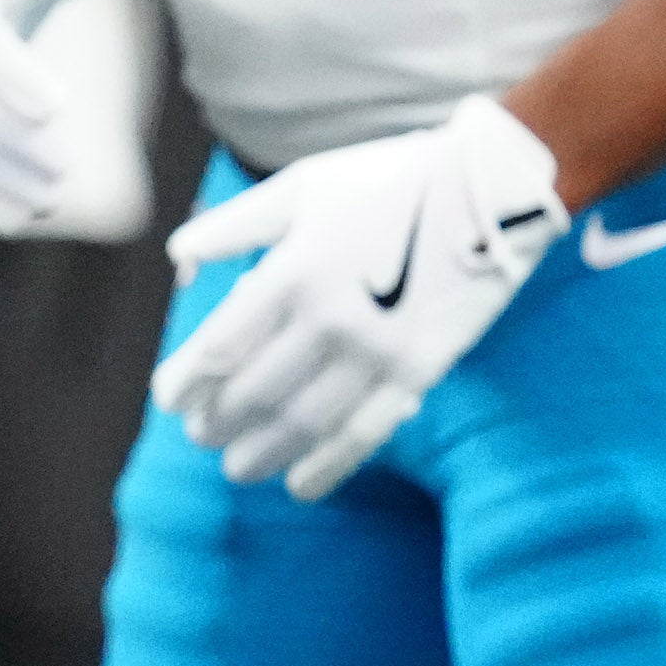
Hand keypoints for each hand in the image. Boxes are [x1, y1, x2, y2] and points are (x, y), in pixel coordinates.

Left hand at [155, 94, 565, 498]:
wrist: (493, 185)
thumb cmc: (387, 181)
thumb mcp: (300, 187)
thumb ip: (232, 228)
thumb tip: (177, 265)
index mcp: (293, 272)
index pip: (218, 351)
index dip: (186, 385)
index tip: (172, 399)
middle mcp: (330, 318)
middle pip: (252, 396)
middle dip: (217, 423)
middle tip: (203, 433)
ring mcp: (378, 348)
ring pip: (302, 424)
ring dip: (261, 454)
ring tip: (238, 466)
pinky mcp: (421, 368)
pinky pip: (365, 433)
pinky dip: (327, 467)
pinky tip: (300, 485)